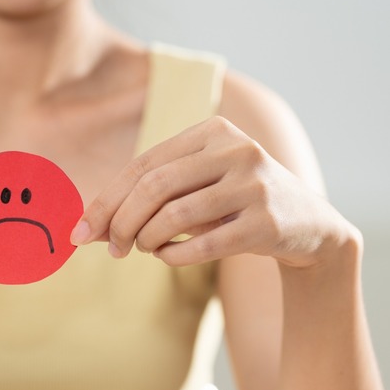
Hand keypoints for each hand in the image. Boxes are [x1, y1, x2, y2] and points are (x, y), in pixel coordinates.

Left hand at [71, 116, 351, 267]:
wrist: (310, 227)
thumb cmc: (234, 204)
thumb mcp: (194, 188)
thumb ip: (146, 198)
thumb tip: (86, 226)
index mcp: (211, 131)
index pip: (142, 165)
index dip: (106, 200)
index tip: (80, 231)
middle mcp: (235, 149)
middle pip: (154, 187)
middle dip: (121, 221)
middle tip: (111, 248)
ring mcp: (254, 183)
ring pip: (175, 215)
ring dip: (147, 239)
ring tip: (143, 249)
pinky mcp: (267, 221)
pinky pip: (203, 245)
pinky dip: (174, 256)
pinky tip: (167, 257)